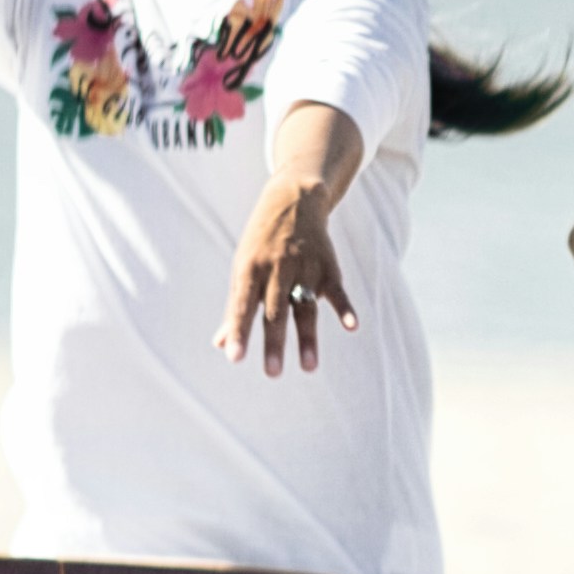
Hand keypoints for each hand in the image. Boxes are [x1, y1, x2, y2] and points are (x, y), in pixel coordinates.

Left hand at [219, 172, 354, 375]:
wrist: (293, 200)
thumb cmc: (261, 243)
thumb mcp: (243, 267)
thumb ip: (236, 307)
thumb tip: (221, 345)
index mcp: (251, 268)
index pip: (243, 305)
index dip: (239, 332)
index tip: (235, 358)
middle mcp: (277, 268)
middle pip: (276, 311)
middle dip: (274, 343)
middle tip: (272, 373)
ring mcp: (305, 267)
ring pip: (306, 307)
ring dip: (308, 338)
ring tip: (309, 368)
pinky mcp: (329, 268)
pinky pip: (337, 292)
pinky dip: (345, 308)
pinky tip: (352, 327)